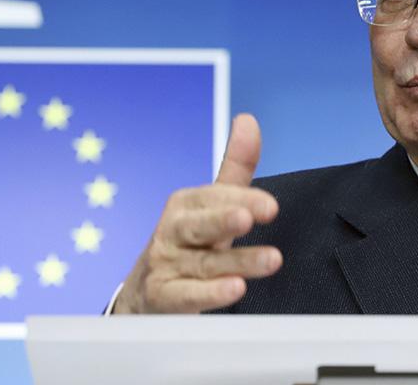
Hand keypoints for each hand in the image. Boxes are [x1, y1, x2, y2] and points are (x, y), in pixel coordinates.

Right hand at [112, 114, 281, 312]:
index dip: (242, 200)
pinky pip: (186, 296)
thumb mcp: (212, 206)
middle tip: (249, 218)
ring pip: (204, 264)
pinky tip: (235, 289)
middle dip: (223, 220)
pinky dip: (210, 293)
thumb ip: (234, 169)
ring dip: (238, 262)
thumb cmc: (189, 243)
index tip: (270, 206)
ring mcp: (165, 265)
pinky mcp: (163, 297)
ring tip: (271, 260)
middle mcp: (172, 231)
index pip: (214, 198)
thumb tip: (248, 119)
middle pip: (199, 225)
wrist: (147, 294)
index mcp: (185, 204)